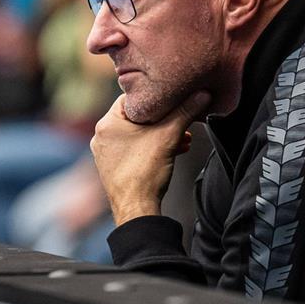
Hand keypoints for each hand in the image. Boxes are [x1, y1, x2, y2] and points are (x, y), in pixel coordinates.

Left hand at [90, 92, 209, 226]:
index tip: (171, 98)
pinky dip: (153, 147)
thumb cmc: (145, 172)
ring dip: (161, 134)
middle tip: (180, 120)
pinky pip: (135, 148)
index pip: (131, 97)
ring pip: (138, 134)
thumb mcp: (169, 136)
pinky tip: (174, 151)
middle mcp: (102, 136)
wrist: (136, 209)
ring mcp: (107, 153)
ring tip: (182, 138)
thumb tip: (202, 94)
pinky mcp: (114, 167)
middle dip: (162, 119)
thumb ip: (185, 112)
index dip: (154, 96)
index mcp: (108, 123)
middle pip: (137, 116)